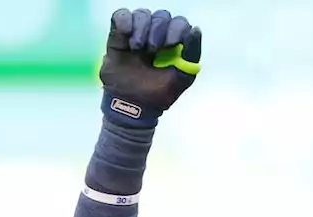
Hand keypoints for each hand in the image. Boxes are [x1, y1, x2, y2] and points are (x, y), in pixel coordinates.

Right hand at [99, 7, 201, 124]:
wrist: (132, 106)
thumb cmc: (159, 94)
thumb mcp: (182, 77)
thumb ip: (192, 54)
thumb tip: (195, 29)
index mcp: (174, 43)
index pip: (179, 23)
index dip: (177, 28)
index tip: (171, 43)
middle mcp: (156, 34)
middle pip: (161, 16)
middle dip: (158, 30)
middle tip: (152, 50)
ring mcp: (137, 33)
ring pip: (142, 13)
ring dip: (141, 28)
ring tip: (137, 49)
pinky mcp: (117, 35)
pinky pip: (120, 15)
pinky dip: (124, 20)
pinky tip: (126, 35)